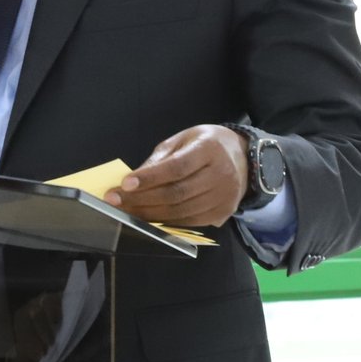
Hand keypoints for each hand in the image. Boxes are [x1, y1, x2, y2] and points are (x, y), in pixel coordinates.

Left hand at [105, 125, 248, 227]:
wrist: (244, 158)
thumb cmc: (207, 145)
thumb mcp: (184, 140)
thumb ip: (160, 158)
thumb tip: (134, 180)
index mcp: (210, 149)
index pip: (177, 167)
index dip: (150, 178)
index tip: (125, 184)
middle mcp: (221, 174)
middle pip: (177, 193)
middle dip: (142, 200)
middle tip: (116, 201)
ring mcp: (224, 197)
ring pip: (181, 212)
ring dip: (149, 214)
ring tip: (127, 211)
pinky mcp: (223, 213)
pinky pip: (189, 222)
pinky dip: (166, 221)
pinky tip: (149, 217)